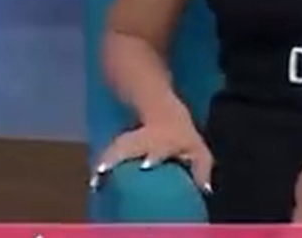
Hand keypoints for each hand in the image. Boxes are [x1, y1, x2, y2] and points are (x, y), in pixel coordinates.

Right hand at [92, 116, 212, 193]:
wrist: (160, 110)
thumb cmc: (179, 134)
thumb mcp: (197, 149)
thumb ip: (201, 168)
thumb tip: (205, 190)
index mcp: (162, 141)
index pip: (157, 148)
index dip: (153, 155)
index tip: (147, 164)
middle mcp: (142, 140)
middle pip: (126, 146)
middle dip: (115, 158)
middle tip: (103, 173)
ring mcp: (129, 139)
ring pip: (114, 149)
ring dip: (104, 164)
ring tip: (95, 183)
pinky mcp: (120, 144)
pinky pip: (108, 155)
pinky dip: (101, 166)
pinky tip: (95, 182)